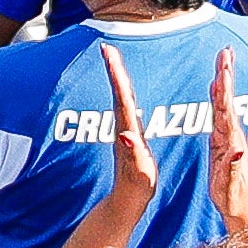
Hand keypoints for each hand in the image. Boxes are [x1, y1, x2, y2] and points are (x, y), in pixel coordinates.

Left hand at [95, 52, 156, 210]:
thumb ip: (134, 154)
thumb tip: (126, 136)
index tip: (109, 55)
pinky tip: (124, 84)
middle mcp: (123, 127)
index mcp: (128, 131)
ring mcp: (125, 130)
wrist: (126, 199)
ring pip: (121, 97)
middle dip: (115, 69)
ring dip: (117, 77)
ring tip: (113, 58)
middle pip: (119, 92)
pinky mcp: (128, 135)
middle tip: (108, 48)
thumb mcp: (139, 172)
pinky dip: (124, 90)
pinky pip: (126, 106)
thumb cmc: (137, 186)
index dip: (118, 75)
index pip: (122, 97)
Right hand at [204, 55, 247, 243]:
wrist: (239, 205)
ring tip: (222, 60)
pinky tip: (215, 85)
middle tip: (225, 52)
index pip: (225, 111)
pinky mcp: (223, 140)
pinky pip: (219, 112)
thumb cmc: (232, 197)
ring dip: (223, 80)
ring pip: (224, 103)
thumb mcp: (230, 185)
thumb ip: (233, 167)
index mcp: (231, 142)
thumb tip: (237, 151)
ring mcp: (228, 136)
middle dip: (225, 75)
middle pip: (226, 100)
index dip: (223, 90)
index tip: (221, 70)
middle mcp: (231, 135)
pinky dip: (217, 95)